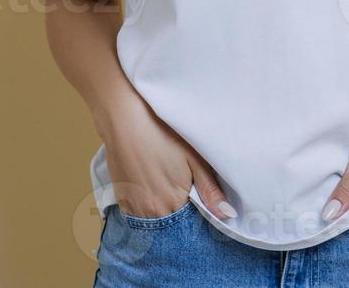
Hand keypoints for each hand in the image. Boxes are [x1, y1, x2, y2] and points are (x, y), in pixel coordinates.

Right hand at [96, 91, 235, 220]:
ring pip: (153, 222)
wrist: (125, 121)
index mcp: (173, 203)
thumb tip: (228, 215)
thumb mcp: (194, 158)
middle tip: (185, 197)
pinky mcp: (121, 198)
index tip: (201, 208)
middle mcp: (152, 211)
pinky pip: (136, 215)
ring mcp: (133, 206)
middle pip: (170, 227)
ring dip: (162, 215)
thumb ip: (210, 190)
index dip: (198, 219)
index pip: (189, 226)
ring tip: (168, 193)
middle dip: (180, 219)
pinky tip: (152, 192)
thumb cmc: (163, 135)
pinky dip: (146, 209)